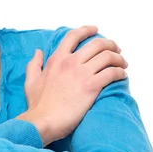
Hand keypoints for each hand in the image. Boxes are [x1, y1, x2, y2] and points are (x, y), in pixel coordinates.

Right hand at [17, 25, 127, 145]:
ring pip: (107, 56)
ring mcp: (81, 74)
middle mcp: (70, 62)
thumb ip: (34, 64)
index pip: (73, 36)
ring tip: (122, 64)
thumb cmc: (37, 105)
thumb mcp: (30, 81)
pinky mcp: (91, 87)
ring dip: (118, 58)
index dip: (86, 30)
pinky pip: (111, 73)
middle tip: (116, 49)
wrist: (42, 121)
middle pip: (97, 44)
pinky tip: (122, 76)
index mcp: (56, 59)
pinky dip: (120, 72)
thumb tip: (38, 52)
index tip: (96, 30)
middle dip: (110, 44)